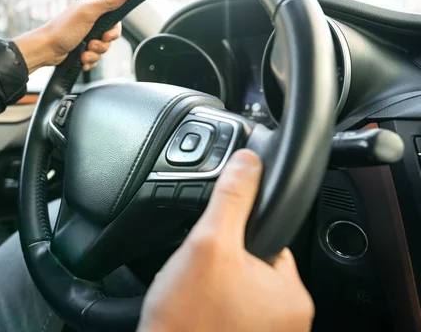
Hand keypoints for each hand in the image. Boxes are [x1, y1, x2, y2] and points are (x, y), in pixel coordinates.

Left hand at [14, 0, 131, 73]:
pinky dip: (88, 61)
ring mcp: (84, 36)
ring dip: (93, 55)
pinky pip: (94, 58)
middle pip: (109, 38)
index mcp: (92, 8)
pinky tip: (81, 59)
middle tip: (90, 45)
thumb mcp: (89, 13)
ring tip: (82, 54)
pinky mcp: (80, 49)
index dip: (113, 33)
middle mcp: (89, 21)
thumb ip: (109, 1)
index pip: (115, 21)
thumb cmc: (62, 30)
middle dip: (101, 46)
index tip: (106, 36)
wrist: (45, 50)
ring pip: (101, 49)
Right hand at [138, 150, 313, 331]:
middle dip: (224, 264)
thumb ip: (231, 199)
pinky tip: (194, 311)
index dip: (239, 234)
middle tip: (197, 274)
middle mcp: (288, 322)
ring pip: (239, 291)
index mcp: (291, 295)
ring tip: (193, 295)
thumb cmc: (185, 321)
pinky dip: (213, 308)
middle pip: (254, 267)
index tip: (217, 244)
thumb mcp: (208, 245)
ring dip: (216, 286)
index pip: (273, 241)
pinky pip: (231, 314)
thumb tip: (248, 162)